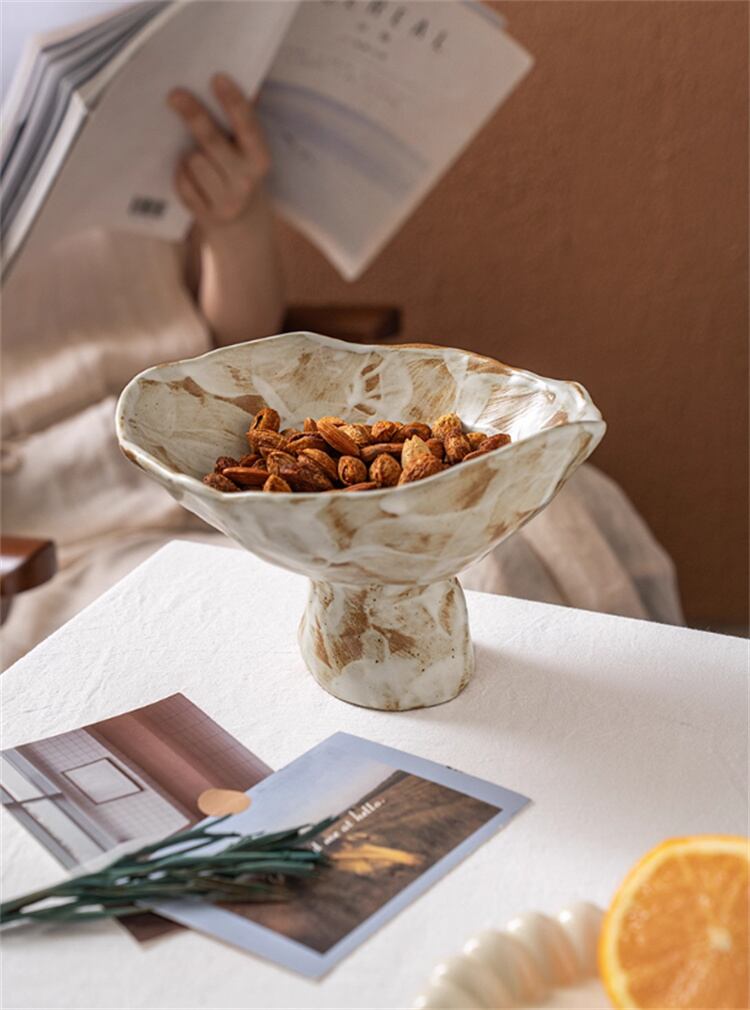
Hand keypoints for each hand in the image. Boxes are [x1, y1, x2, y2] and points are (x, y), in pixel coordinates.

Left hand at [167, 74, 270, 230]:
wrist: (245, 228)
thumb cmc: (241, 175)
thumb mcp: (249, 152)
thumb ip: (241, 122)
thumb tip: (230, 80)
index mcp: (259, 159)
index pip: (247, 126)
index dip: (233, 102)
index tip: (217, 77)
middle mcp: (246, 181)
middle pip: (212, 142)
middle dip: (193, 115)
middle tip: (174, 94)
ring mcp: (226, 201)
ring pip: (193, 161)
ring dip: (189, 154)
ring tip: (197, 157)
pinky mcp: (207, 215)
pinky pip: (183, 183)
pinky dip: (182, 174)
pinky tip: (190, 176)